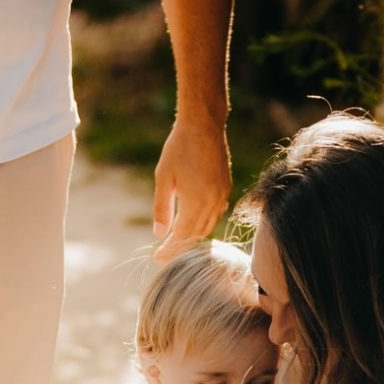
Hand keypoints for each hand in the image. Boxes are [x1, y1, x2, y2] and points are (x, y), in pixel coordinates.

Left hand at [152, 115, 231, 260]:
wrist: (203, 126)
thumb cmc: (179, 149)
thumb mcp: (163, 178)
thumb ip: (162, 208)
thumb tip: (159, 234)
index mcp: (196, 201)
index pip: (182, 236)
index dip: (169, 250)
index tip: (156, 258)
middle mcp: (213, 202)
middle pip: (196, 235)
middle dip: (180, 247)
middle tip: (164, 254)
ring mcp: (222, 195)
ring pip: (208, 226)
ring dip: (192, 237)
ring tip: (176, 243)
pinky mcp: (226, 188)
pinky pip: (215, 215)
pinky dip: (203, 224)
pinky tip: (192, 224)